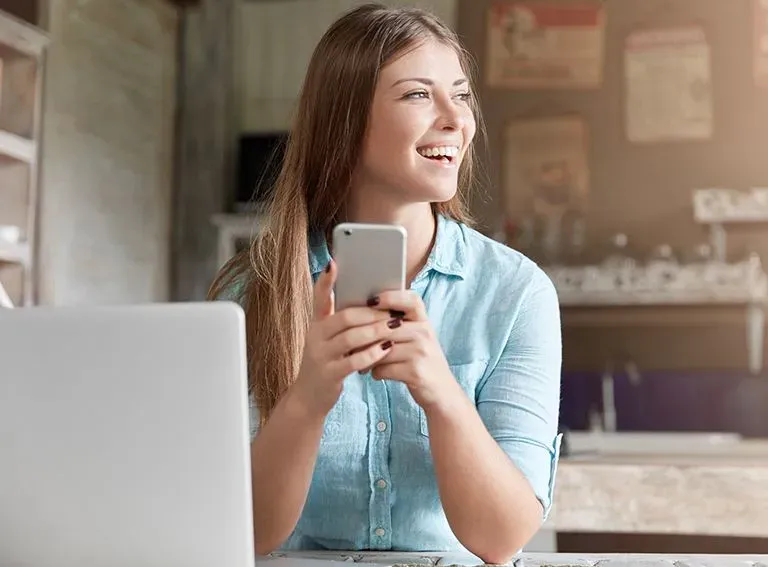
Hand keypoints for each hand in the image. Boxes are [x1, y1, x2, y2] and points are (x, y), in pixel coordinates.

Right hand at [291, 260, 398, 418]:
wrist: (309, 397)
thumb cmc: (327, 362)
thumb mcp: (328, 339)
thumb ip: (342, 321)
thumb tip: (369, 301)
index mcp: (316, 324)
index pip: (318, 298)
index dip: (324, 281)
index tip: (333, 263)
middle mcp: (315, 337)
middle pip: (344, 317)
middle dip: (371, 312)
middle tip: (392, 309)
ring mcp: (320, 356)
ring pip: (351, 338)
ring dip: (376, 331)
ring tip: (395, 326)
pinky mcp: (329, 374)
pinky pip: (354, 361)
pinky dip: (372, 354)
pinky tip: (386, 349)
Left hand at [368, 290, 462, 411]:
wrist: (442, 392)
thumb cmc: (422, 361)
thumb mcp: (418, 338)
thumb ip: (399, 325)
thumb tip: (363, 312)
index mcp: (424, 321)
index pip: (411, 300)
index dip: (391, 297)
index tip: (371, 300)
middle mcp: (425, 333)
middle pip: (386, 326)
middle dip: (364, 334)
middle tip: (348, 339)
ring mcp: (421, 352)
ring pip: (381, 349)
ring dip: (366, 356)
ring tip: (359, 360)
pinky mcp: (416, 372)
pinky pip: (384, 368)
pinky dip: (375, 372)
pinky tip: (374, 373)